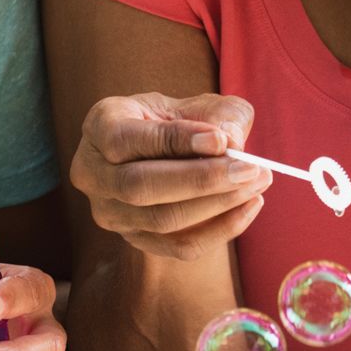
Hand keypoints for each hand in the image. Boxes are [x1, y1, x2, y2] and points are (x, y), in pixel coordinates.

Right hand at [70, 92, 273, 260]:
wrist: (168, 146)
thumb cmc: (182, 117)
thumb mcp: (199, 103)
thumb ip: (220, 116)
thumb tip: (232, 142)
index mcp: (100, 125)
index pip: (126, 139)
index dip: (174, 141)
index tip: (221, 140)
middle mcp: (92, 172)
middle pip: (139, 187)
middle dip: (200, 180)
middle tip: (250, 169)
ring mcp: (109, 212)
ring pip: (160, 219)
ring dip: (216, 205)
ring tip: (258, 182)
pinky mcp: (135, 240)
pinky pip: (178, 246)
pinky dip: (219, 230)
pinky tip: (249, 207)